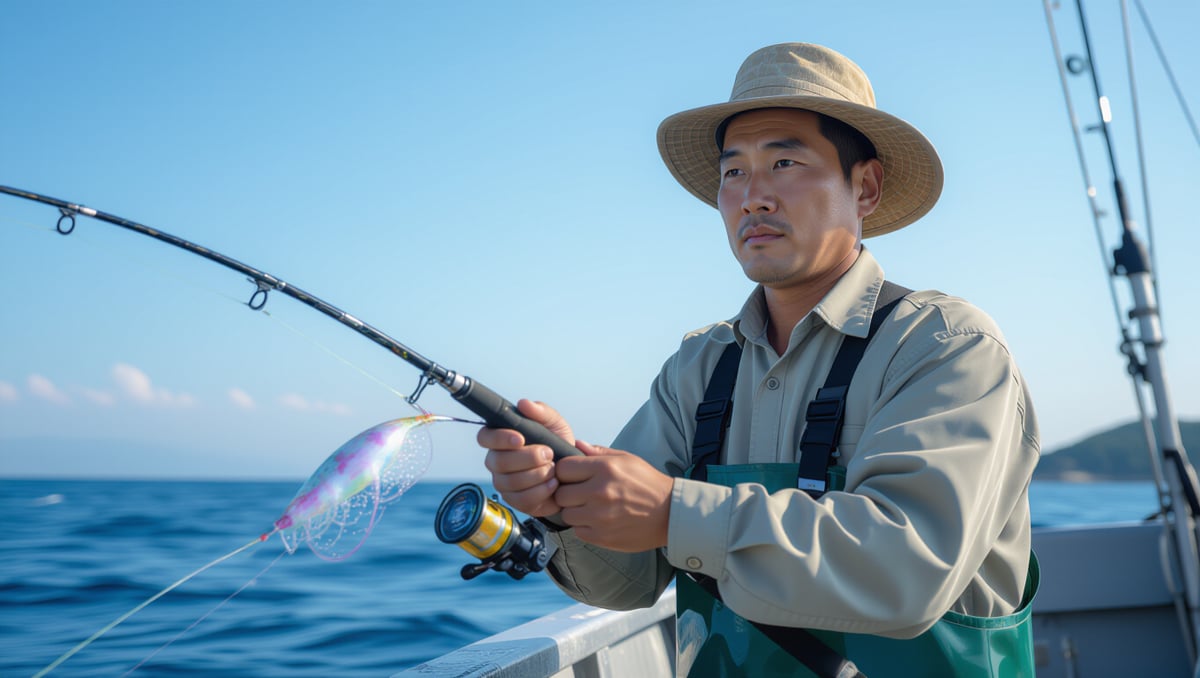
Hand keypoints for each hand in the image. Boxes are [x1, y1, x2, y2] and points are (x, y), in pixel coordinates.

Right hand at [478, 399, 572, 516]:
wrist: (573, 474)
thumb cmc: (559, 446)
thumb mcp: (555, 424)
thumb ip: (541, 412)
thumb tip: (524, 404)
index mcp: (501, 439)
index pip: (485, 437)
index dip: (499, 438)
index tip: (520, 439)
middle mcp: (497, 461)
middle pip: (498, 462)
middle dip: (527, 458)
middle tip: (548, 454)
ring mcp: (504, 483)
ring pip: (510, 482)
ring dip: (537, 475)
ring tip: (553, 469)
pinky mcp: (515, 501)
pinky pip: (521, 500)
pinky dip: (541, 492)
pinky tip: (552, 484)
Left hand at [554, 441, 673, 552]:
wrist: (670, 514)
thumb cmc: (648, 484)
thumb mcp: (627, 459)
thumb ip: (599, 452)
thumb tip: (576, 444)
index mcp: (605, 469)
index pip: (563, 468)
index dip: (565, 472)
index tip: (572, 476)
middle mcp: (600, 492)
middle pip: (561, 493)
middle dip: (568, 492)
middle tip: (580, 494)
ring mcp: (600, 516)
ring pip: (566, 514)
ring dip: (575, 511)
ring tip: (590, 508)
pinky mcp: (602, 536)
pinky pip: (577, 531)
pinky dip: (584, 526)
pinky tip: (598, 520)